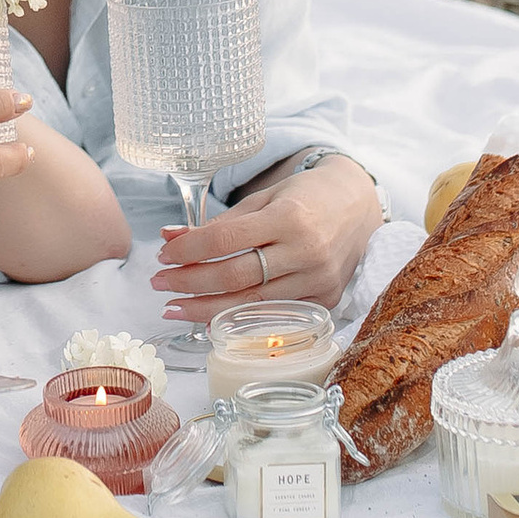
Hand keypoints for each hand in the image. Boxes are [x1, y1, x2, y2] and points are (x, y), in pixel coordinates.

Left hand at [153, 154, 383, 323]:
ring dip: (205, 309)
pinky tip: (212, 319)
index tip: (162, 255)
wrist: (359, 208)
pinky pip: (275, 315)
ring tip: (174, 307)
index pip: (226, 239)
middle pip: (235, 277)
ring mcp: (318, 281)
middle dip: (190, 283)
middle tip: (159, 284)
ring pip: (251, 304)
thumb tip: (168, 237)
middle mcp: (306, 251)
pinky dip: (240, 319)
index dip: (188, 250)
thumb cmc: (305, 198)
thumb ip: (219, 222)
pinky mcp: (326, 301)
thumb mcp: (263, 199)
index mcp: (288, 217)